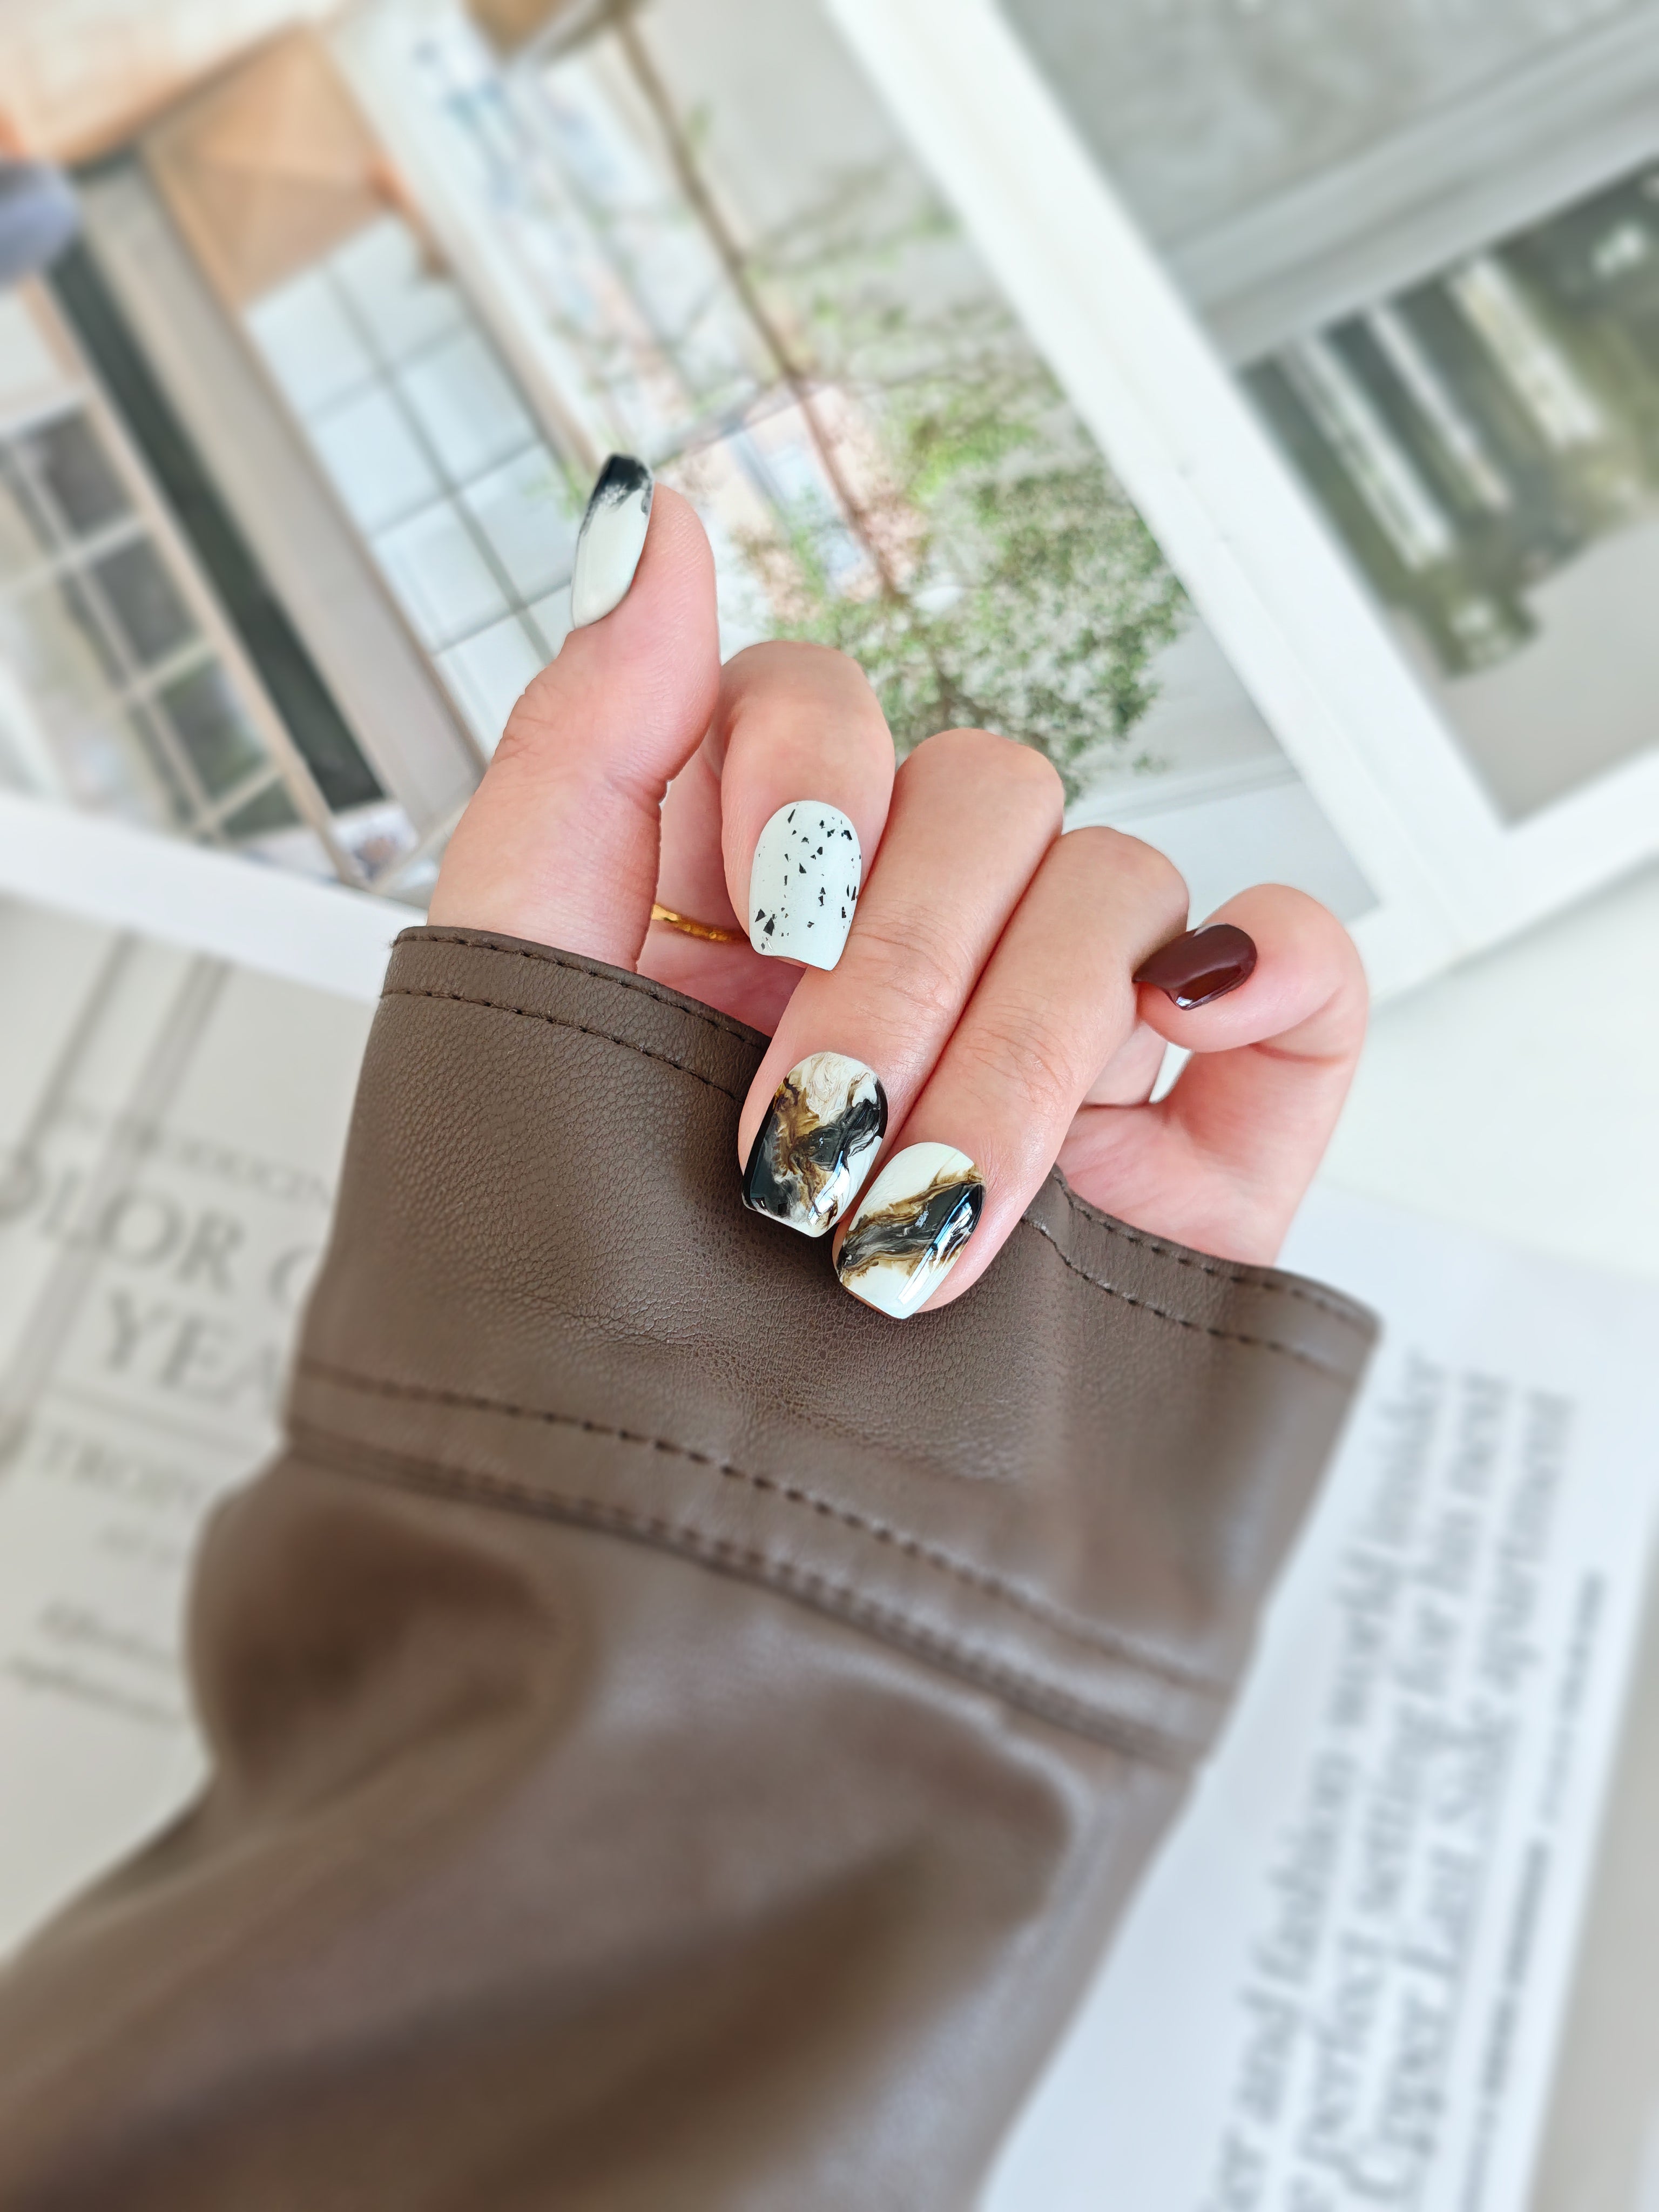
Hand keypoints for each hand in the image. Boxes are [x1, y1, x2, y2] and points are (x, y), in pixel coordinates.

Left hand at [431, 478, 1366, 1316]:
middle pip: (982, 787)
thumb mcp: (526, 994)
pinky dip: (1271, 967)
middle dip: (900, 956)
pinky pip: (1296, 971)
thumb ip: (578, 743)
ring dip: (1024, 1040)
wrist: (707, 1579)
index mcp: (750, 912)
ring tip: (925, 1221)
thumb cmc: (589, 1308)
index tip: (752, 912)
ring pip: (1117, 886)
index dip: (798, 774)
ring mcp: (1064, 1040)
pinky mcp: (1197, 1139)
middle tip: (816, 1130)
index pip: (818, 710)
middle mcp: (911, 956)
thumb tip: (649, 513)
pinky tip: (1184, 1034)